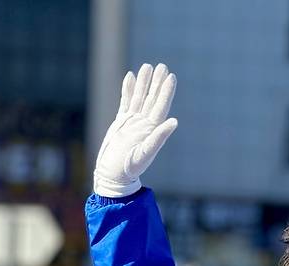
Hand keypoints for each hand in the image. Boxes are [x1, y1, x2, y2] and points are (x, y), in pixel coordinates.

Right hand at [94, 63, 177, 197]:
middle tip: (162, 66)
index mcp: (152, 130)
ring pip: (139, 98)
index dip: (166, 91)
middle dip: (157, 83)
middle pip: (152, 99)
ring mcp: (133, 123)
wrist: (114, 175)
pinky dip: (128, 90)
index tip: (171, 77)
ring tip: (147, 67)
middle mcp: (144, 124)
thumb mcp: (145, 153)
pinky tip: (130, 77)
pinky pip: (126, 102)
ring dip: (144, 83)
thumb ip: (159, 137)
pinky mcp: (121, 123)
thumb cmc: (130, 168)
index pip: (161, 106)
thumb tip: (174, 121)